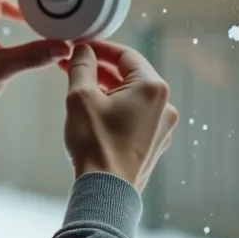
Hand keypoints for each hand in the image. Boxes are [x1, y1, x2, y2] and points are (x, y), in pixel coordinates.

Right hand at [59, 41, 179, 191]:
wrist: (106, 191)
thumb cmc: (95, 143)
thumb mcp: (80, 96)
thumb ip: (82, 66)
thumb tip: (83, 49)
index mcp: (152, 87)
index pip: (125, 54)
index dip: (99, 48)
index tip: (79, 46)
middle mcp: (165, 105)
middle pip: (130, 75)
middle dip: (100, 69)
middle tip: (73, 65)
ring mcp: (162, 127)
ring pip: (131, 96)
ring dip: (106, 89)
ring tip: (79, 88)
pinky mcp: (154, 144)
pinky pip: (135, 116)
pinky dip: (116, 109)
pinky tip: (94, 113)